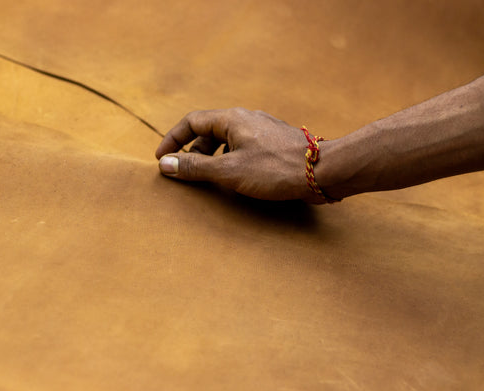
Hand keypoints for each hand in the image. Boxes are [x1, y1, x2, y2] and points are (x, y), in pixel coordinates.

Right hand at [155, 108, 331, 202]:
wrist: (321, 171)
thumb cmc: (275, 169)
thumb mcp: (229, 171)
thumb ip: (196, 167)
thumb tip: (166, 164)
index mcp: (232, 119)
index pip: (192, 121)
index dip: (173, 139)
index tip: (162, 159)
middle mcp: (246, 119)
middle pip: (209, 130)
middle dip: (193, 151)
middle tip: (186, 172)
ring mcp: (262, 130)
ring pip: (228, 140)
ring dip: (213, 157)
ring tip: (209, 178)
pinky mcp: (274, 143)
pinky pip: (243, 147)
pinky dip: (231, 160)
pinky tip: (237, 177)